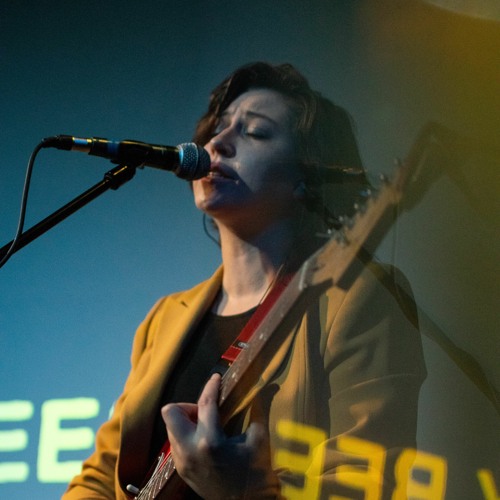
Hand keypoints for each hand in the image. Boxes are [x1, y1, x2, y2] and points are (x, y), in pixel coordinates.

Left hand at [161, 373, 277, 498]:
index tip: (217, 378)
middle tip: (205, 411)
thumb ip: (259, 409)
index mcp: (210, 441)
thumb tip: (267, 386)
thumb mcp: (259, 440)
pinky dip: (186, 434)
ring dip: (186, 420)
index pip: (204, 403)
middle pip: (170, 412)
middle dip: (187, 406)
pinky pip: (175, 442)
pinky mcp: (181, 470)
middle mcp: (189, 451)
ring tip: (206, 425)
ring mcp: (182, 462)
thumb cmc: (255, 474)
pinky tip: (204, 439)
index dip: (211, 386)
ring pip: (170, 427)